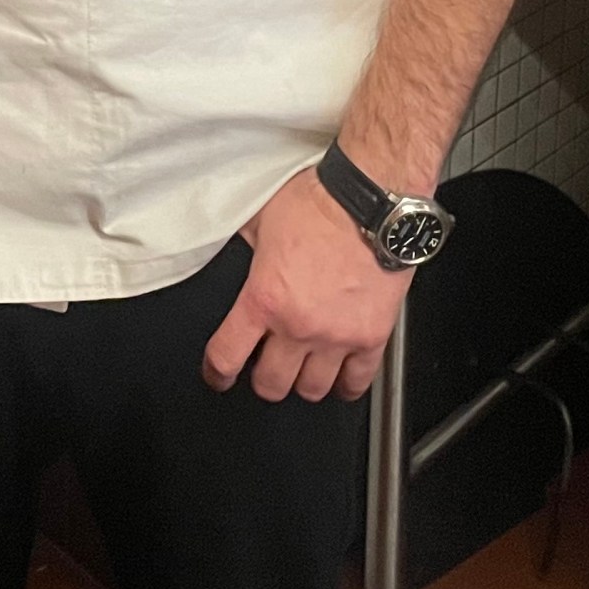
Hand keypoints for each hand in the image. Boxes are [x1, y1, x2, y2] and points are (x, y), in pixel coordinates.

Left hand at [202, 168, 411, 401]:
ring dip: (303, 383)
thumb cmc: (320, 201)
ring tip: (302, 369)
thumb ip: (242, 246)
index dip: (216, 373)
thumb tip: (226, 250)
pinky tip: (340, 378)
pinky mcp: (372, 335)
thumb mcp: (260, 218)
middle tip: (264, 367)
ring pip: (312, 390)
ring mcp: (337, 336)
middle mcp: (298, 325)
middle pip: (270, 384)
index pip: (226, 357)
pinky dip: (347, 385)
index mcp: (264, 298)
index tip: (217, 375)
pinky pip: (358, 381)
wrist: (371, 198)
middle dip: (263, 378)